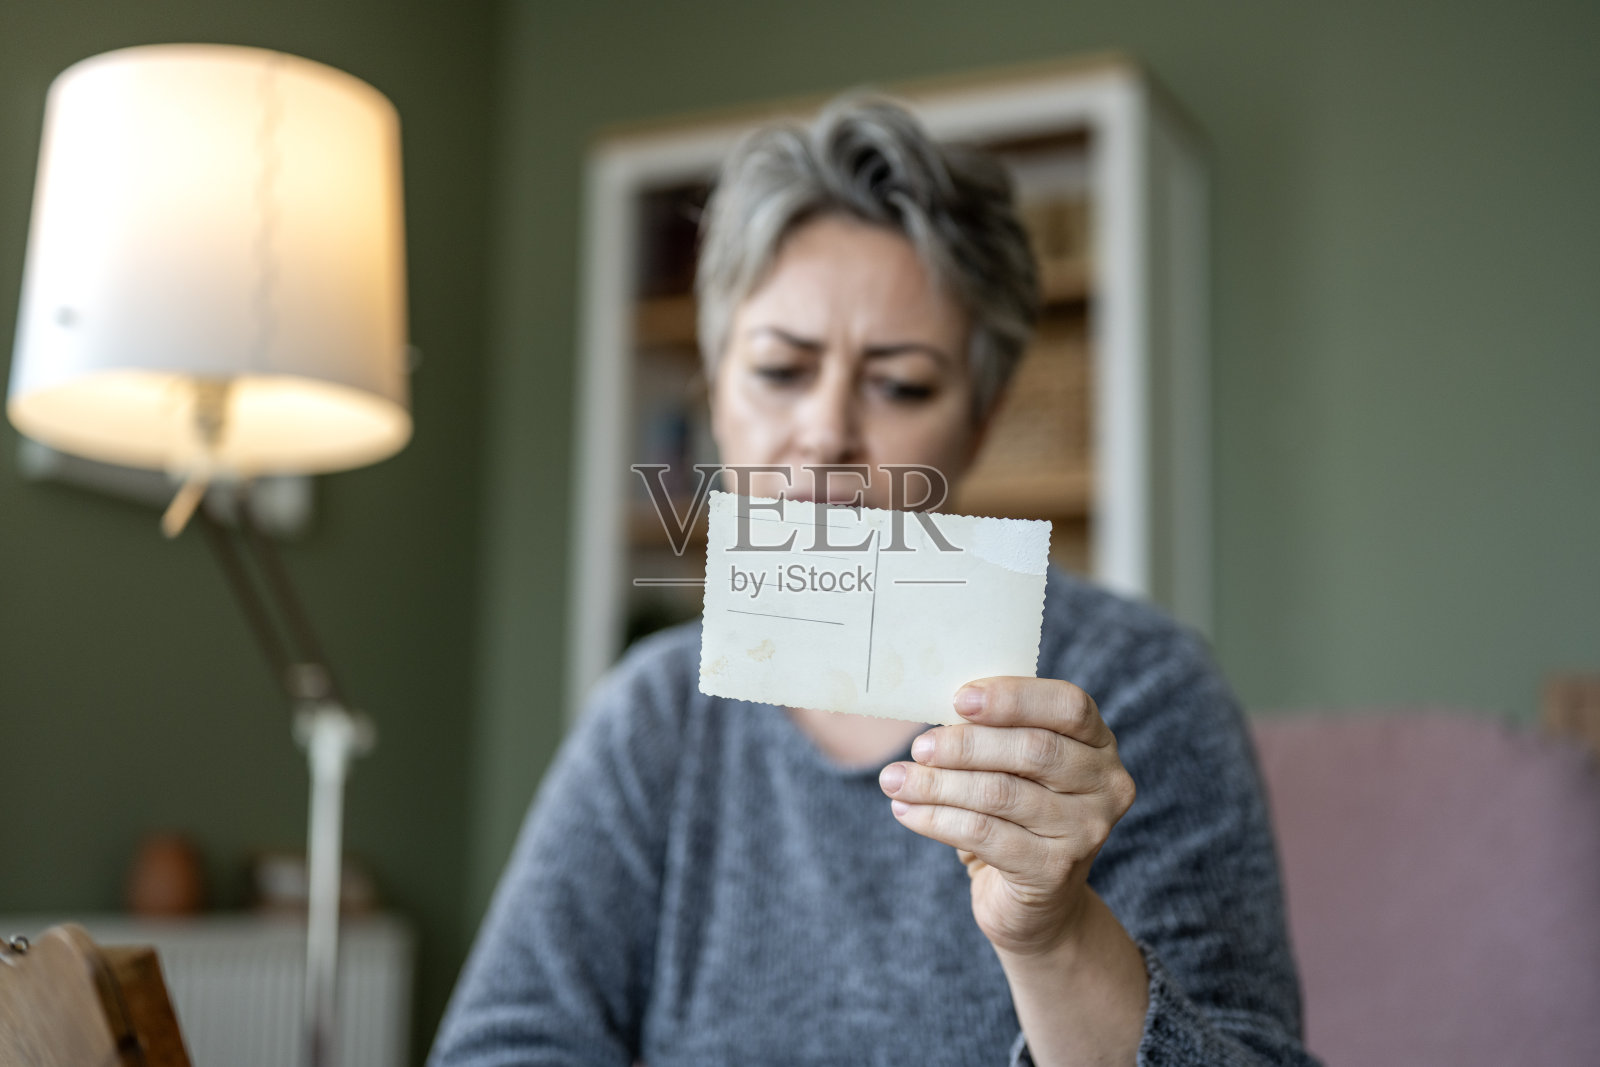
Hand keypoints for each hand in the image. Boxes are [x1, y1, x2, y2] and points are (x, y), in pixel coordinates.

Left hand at [878, 677, 1136, 958]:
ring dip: (938, 784)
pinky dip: (936, 819)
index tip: (959, 698)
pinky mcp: (1054, 870)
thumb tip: (938, 713)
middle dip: (965, 745)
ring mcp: (1086, 831)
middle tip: (919, 747)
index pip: (1068, 705)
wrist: (1035, 902)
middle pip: (1033, 750)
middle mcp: (1106, 785)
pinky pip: (984, 834)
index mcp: (1099, 743)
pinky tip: (906, 811)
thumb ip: (993, 733)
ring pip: (1001, 793)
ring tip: (895, 780)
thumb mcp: (1013, 767)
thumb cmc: (1016, 815)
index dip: (1014, 697)